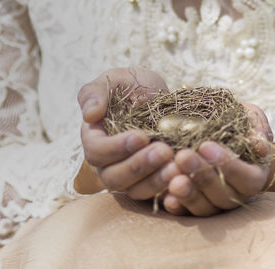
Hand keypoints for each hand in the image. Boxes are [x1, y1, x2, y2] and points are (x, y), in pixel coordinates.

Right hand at [77, 67, 172, 199]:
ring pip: (135, 190)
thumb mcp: (114, 79)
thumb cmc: (131, 85)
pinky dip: (169, 188)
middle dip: (139, 166)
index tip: (141, 136)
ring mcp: (128, 177)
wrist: (157, 96)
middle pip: (115, 177)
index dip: (117, 148)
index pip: (97, 151)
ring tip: (176, 167)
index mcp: (94, 139)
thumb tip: (89, 115)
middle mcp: (107, 164)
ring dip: (155, 181)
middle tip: (164, 151)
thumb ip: (95, 93)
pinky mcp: (149, 182)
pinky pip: (155, 194)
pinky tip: (185, 176)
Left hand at [160, 103, 273, 216]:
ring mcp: (215, 203)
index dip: (229, 165)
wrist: (215, 132)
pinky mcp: (194, 207)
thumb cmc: (236, 123)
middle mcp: (238, 194)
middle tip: (183, 156)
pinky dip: (177, 207)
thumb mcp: (249, 118)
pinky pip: (187, 214)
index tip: (206, 145)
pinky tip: (166, 198)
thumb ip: (257, 128)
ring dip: (189, 195)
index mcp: (255, 175)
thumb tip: (259, 146)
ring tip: (172, 178)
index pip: (248, 179)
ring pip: (206, 208)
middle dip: (203, 176)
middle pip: (224, 195)